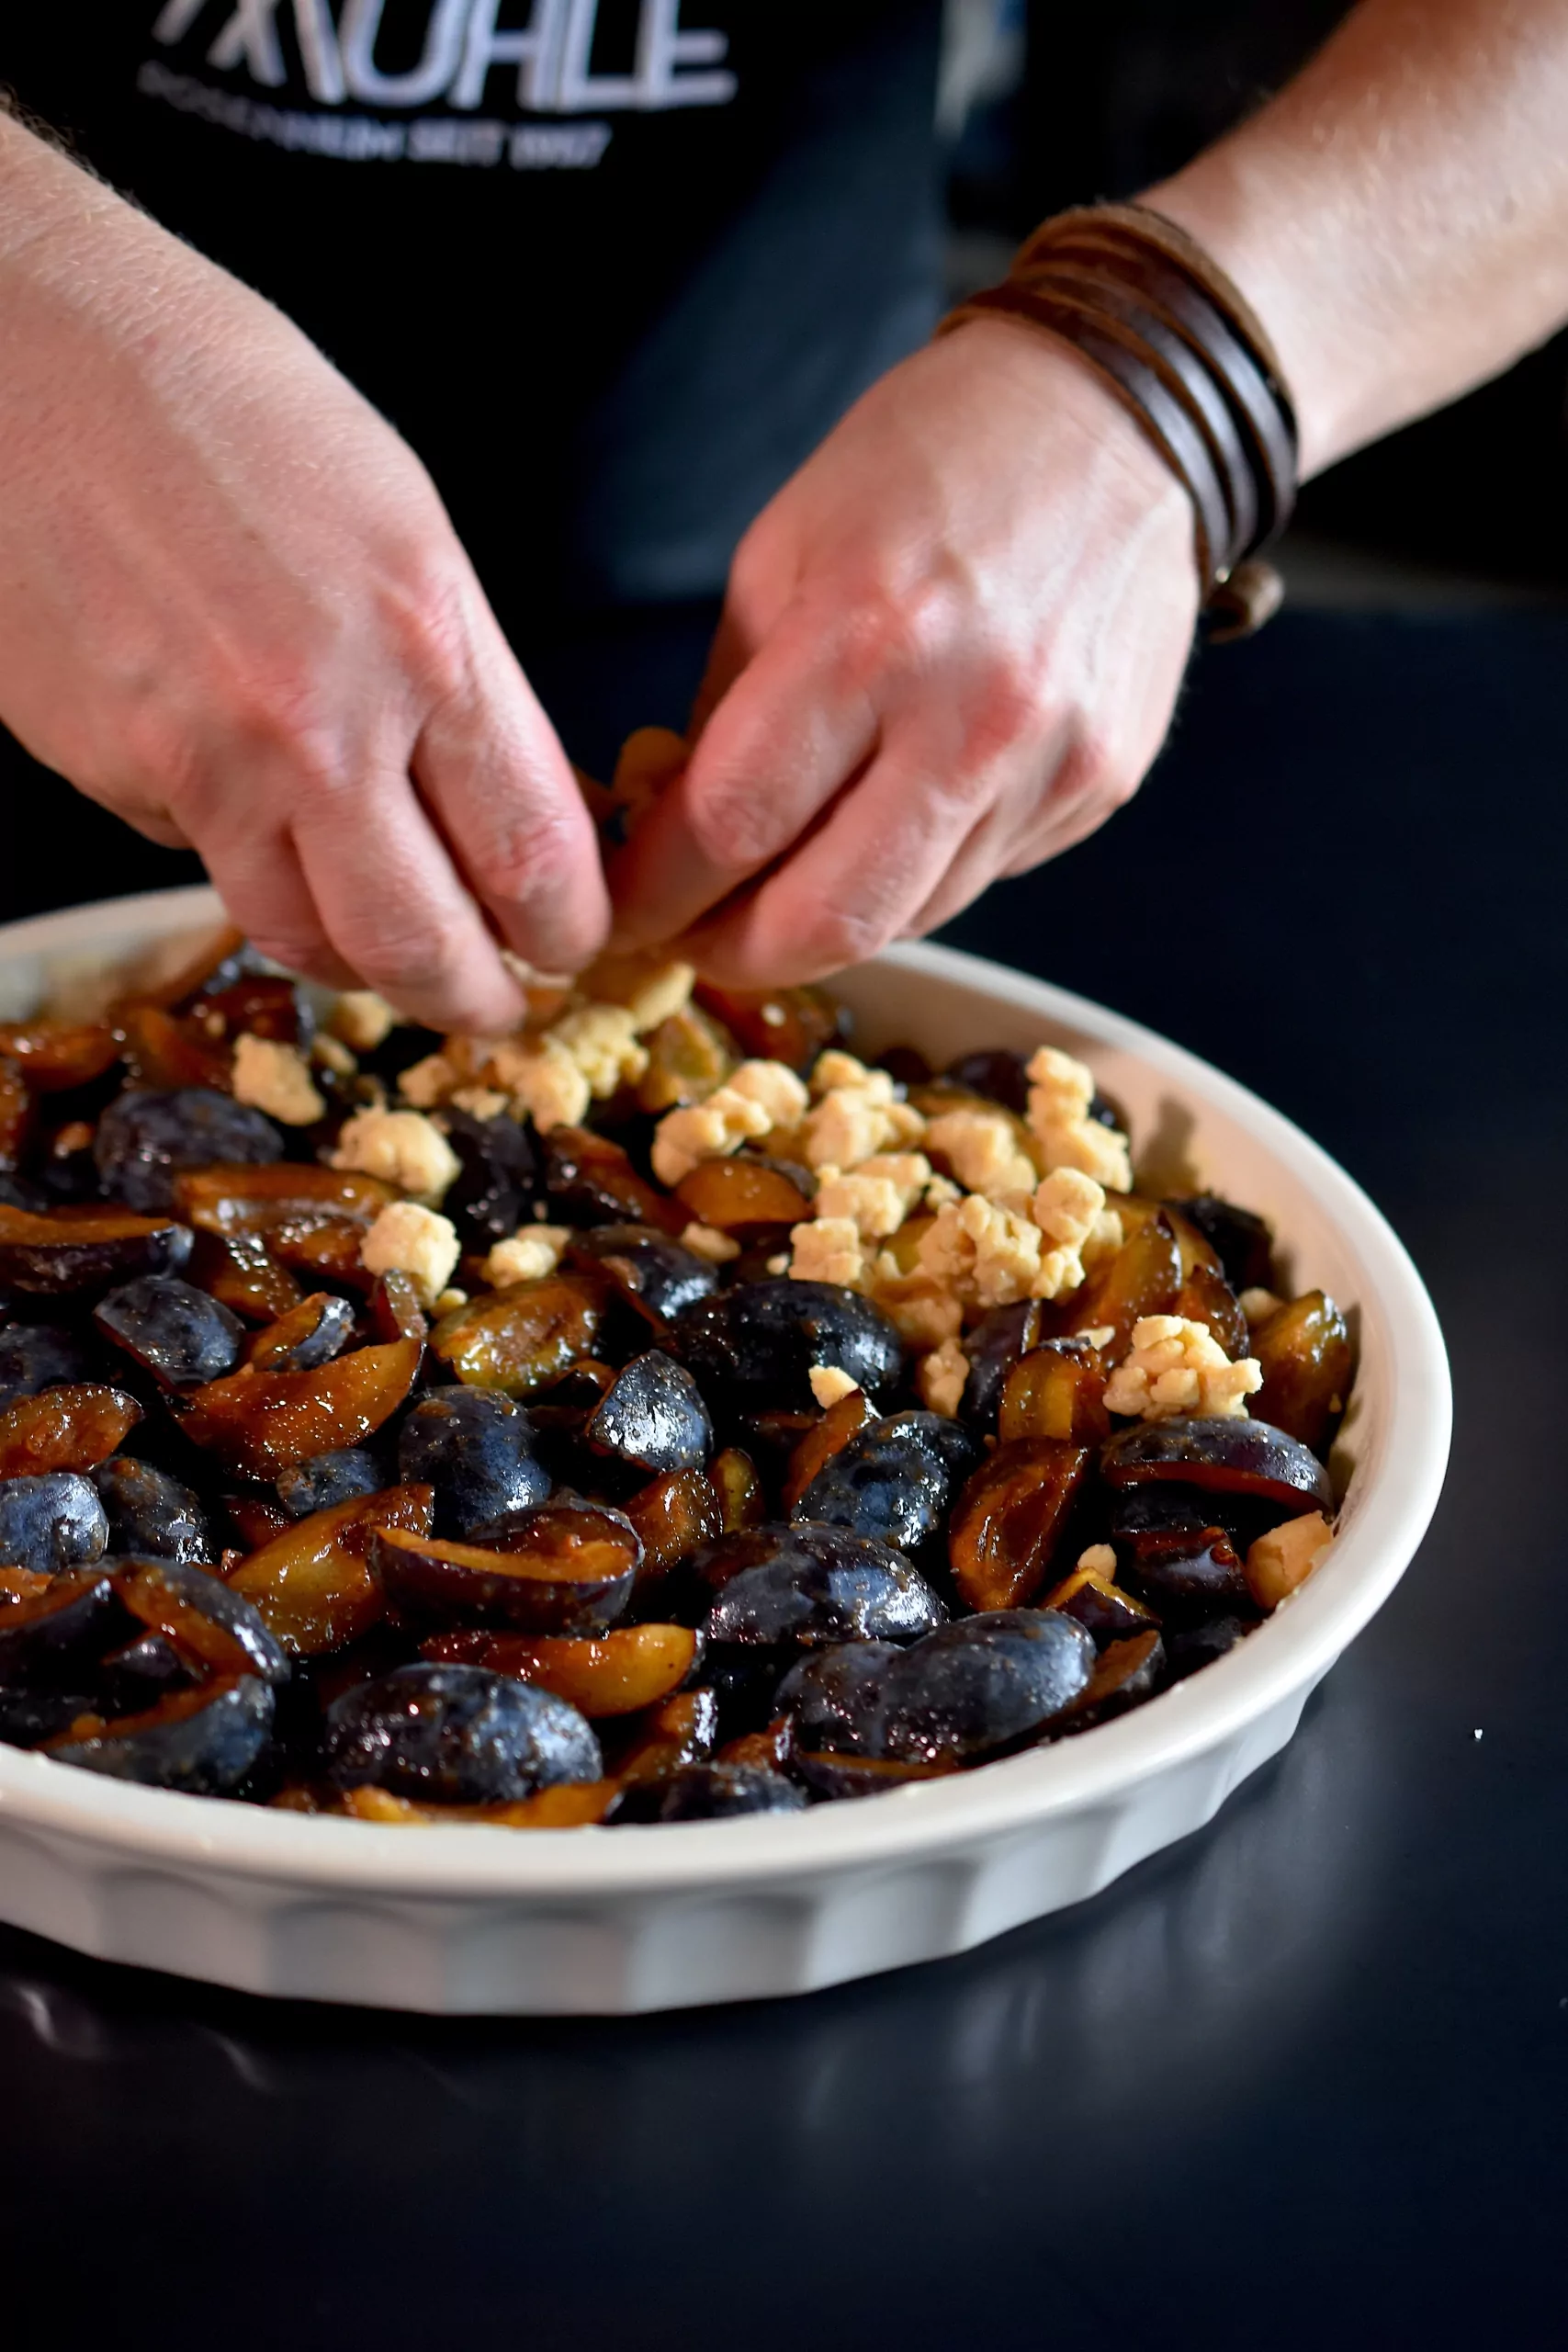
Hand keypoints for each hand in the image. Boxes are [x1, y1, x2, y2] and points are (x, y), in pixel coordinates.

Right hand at [0, 120, 605, 1030]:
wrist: (20, 349)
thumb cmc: (217, 399)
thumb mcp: (400, 522)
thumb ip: (464, 681)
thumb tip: (515, 808)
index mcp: (424, 641)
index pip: (533, 853)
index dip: (567, 927)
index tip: (573, 940)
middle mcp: (320, 724)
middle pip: (422, 944)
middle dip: (475, 996)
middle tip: (496, 1000)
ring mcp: (205, 764)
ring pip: (306, 939)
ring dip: (361, 960)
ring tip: (390, 944)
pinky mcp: (116, 776)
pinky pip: (208, 863)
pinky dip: (249, 862)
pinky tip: (255, 802)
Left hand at [607, 318, 1199, 981]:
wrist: (1114, 416)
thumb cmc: (929, 463)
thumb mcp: (780, 554)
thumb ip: (725, 710)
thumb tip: (675, 832)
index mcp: (865, 636)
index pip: (732, 823)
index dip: (661, 891)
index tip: (627, 909)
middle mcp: (969, 717)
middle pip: (828, 918)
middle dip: (737, 952)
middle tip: (693, 940)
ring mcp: (1048, 765)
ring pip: (907, 916)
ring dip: (824, 919)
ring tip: (778, 885)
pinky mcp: (1101, 787)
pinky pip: (979, 878)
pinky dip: (911, 876)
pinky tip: (885, 825)